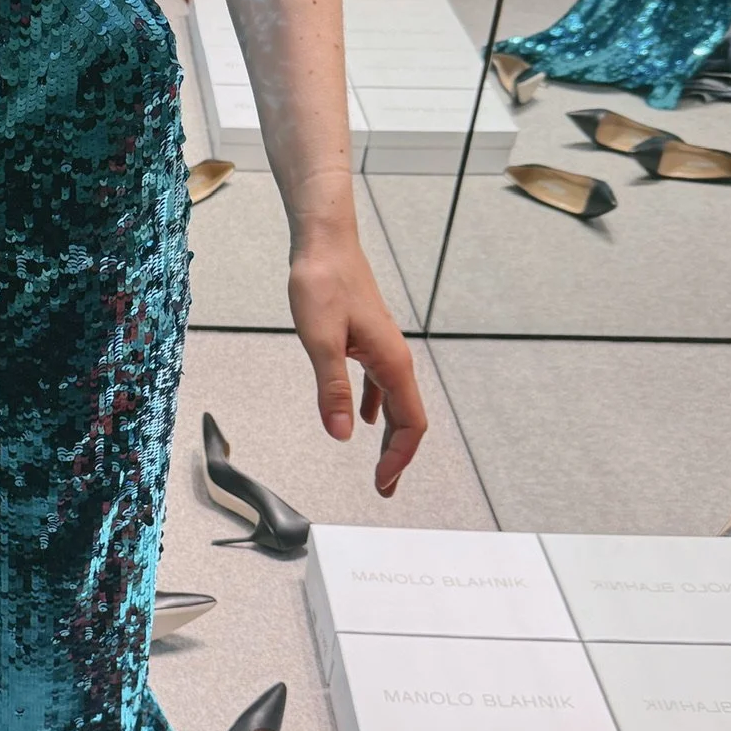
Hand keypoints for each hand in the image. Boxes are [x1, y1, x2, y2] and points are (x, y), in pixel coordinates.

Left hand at [289, 235, 427, 496]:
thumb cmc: (323, 282)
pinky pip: (380, 384)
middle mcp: (394, 357)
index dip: (399, 458)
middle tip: (385, 488)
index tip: (383, 484)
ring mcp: (383, 348)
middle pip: (408, 418)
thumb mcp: (320, 341)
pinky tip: (362, 418)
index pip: (410, 423)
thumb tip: (340, 435)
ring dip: (389, 436)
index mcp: (391, 362)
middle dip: (398, 456)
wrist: (324, 242)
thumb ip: (331, 389)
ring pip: (395, 403)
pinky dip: (375, 407)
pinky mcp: (368, 339)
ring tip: (379, 464)